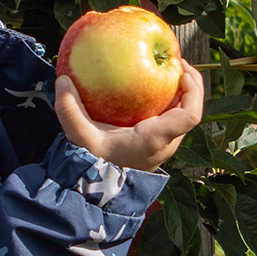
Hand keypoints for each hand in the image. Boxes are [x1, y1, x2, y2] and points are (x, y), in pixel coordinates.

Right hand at [53, 61, 204, 172]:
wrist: (100, 192)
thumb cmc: (95, 165)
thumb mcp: (80, 138)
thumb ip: (69, 110)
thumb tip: (62, 80)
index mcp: (155, 138)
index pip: (190, 116)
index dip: (194, 91)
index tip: (181, 72)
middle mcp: (166, 143)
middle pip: (191, 111)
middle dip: (190, 85)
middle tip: (175, 62)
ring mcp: (165, 145)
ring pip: (183, 115)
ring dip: (181, 93)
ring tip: (167, 70)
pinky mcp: (157, 144)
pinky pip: (172, 119)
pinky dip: (169, 102)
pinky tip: (150, 88)